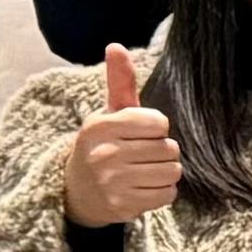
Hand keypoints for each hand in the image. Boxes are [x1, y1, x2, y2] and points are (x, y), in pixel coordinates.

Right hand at [64, 44, 180, 225]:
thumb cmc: (103, 146)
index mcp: (99, 126)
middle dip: (162, 151)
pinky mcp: (122, 206)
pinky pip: (168, 194)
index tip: (139, 132)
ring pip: (172, 171)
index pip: (158, 122)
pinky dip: (161, 192)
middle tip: (140, 155)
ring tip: (142, 171)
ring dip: (164, 172)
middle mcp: (103, 154)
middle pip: (169, 148)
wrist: (79, 192)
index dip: (156, 127)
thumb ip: (119, 82)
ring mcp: (112, 183)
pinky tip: (141, 188)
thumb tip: (116, 46)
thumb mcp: (108, 114)